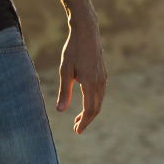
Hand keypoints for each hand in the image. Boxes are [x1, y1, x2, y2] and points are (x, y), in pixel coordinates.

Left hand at [55, 19, 106, 134]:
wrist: (86, 31)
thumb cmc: (73, 50)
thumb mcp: (65, 71)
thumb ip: (64, 92)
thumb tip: (60, 111)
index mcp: (90, 84)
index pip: (89, 110)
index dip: (83, 123)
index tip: (77, 132)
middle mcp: (100, 82)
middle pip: (96, 108)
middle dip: (87, 120)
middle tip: (76, 128)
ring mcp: (103, 77)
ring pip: (99, 100)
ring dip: (90, 111)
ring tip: (78, 117)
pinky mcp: (103, 72)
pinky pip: (101, 92)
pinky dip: (94, 101)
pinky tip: (86, 101)